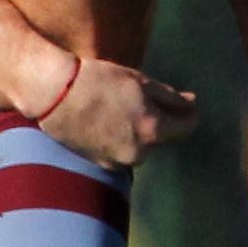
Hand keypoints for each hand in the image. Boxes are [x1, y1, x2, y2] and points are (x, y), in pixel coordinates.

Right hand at [37, 56, 197, 169]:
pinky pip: (121, 151)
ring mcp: (117, 162)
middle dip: (157, 119)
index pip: (186, 128)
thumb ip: (171, 98)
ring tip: (116, 106)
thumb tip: (193, 104)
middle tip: (139, 96)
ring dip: (137, 129)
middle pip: (161, 136)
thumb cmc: (99, 81)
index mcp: (152, 130)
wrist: (54, 94)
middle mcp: (138, 153)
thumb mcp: (141, 82)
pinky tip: (105, 119)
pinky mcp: (100, 165)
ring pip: (140, 145)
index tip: (187, 102)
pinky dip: (119, 137)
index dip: (190, 113)